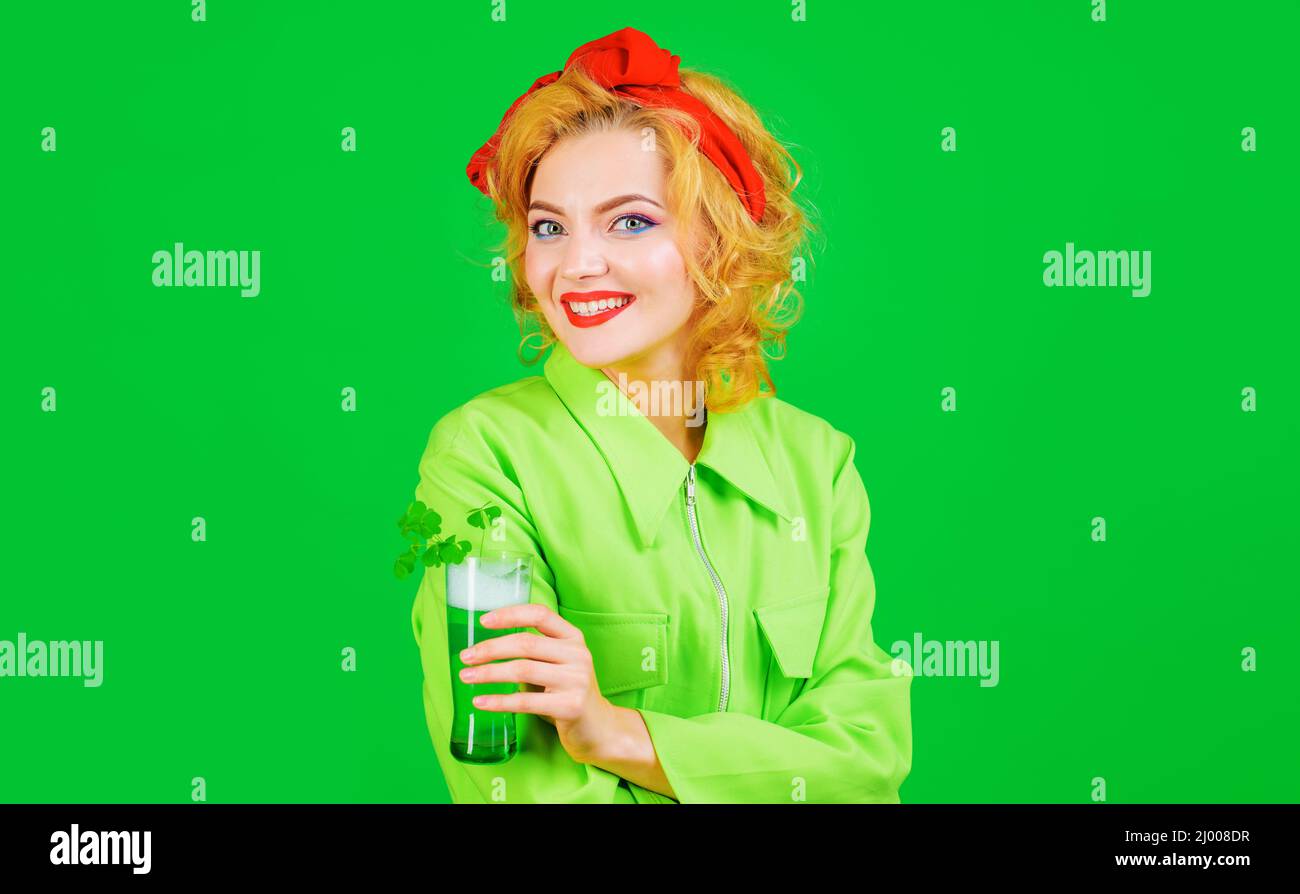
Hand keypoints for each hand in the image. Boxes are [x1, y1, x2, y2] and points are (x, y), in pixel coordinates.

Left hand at [457, 603, 622, 765]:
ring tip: (466, 677)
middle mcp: (578, 654)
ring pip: (523, 670)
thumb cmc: (567, 691)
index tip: (483, 621)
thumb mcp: (558, 662)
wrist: (598, 727)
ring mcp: (576, 680)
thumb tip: (484, 646)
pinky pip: (526, 701)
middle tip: (466, 656)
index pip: (540, 614)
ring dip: (489, 673)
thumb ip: (534, 650)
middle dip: (490, 649)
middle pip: (526, 643)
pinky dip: (499, 701)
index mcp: (573, 637)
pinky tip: (480, 702)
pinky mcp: (570, 706)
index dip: (510, 615)